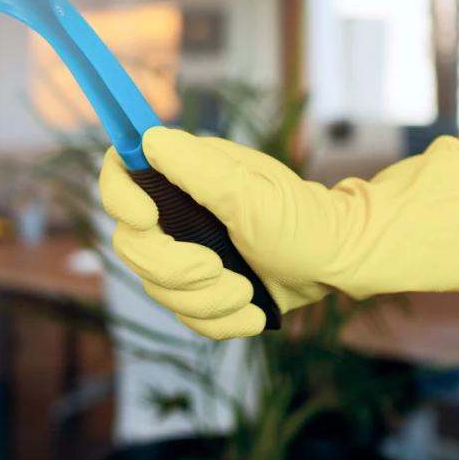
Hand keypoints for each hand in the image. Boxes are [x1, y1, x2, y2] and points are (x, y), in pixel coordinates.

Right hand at [99, 127, 458, 339]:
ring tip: (249, 290)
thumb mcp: (250, 191)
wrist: (339, 260)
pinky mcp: (203, 291)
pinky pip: (188, 319)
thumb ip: (195, 167)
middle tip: (223, 270)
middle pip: (132, 248)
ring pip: (159, 291)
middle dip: (178, 270)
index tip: (149, 219)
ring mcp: (187, 254)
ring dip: (208, 301)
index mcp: (182, 178)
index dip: (120, 199)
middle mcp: (176, 214)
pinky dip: (224, 321)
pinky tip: (254, 310)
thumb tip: (149, 137)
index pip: (118, 177)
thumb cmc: (301, 216)